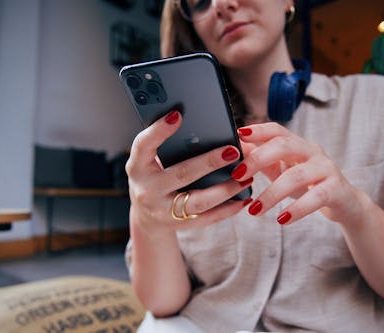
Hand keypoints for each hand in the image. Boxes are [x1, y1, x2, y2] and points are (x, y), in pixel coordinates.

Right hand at [125, 111, 252, 235]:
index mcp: (137, 167)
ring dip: (225, 189)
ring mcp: (162, 210)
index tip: (178, 115)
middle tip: (233, 151)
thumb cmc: (153, 177)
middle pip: (181, 174)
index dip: (159, 130)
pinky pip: (207, 218)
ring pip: (198, 201)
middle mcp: (146, 189)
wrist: (146, 217)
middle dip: (209, 162)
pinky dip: (227, 209)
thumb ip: (167, 146)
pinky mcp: (178, 225)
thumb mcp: (149, 161)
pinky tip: (243, 199)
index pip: (143, 145)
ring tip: (246, 178)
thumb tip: (201, 126)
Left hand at [235, 122, 366, 225]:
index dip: (259, 130)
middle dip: (259, 158)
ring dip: (272, 194)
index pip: (278, 130)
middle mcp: (313, 151)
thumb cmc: (309, 185)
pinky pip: (315, 197)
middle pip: (285, 145)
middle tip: (238, 175)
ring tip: (254, 210)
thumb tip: (236, 149)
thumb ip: (261, 161)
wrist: (345, 203)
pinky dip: (297, 210)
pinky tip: (281, 220)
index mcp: (298, 144)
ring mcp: (326, 169)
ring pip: (297, 176)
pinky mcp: (336, 189)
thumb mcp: (283, 171)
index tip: (238, 134)